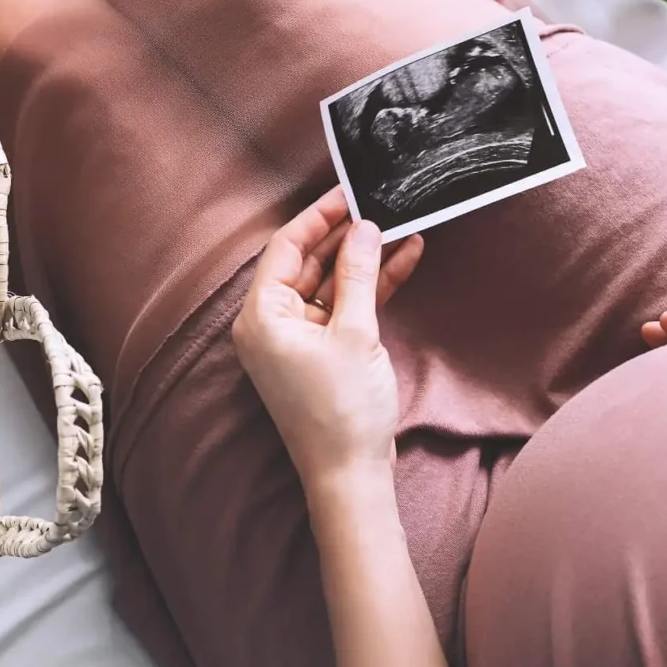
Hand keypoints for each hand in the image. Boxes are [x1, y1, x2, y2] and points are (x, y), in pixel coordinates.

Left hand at [233, 188, 423, 494]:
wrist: (351, 474)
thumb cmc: (342, 411)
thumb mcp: (354, 332)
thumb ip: (358, 274)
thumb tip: (364, 228)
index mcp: (262, 316)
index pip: (286, 248)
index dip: (319, 216)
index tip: (349, 191)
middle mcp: (272, 323)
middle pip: (309, 262)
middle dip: (346, 235)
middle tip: (380, 204)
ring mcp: (298, 338)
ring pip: (331, 282)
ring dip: (365, 259)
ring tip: (401, 227)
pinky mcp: (323, 351)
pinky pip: (344, 306)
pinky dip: (371, 287)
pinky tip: (404, 260)